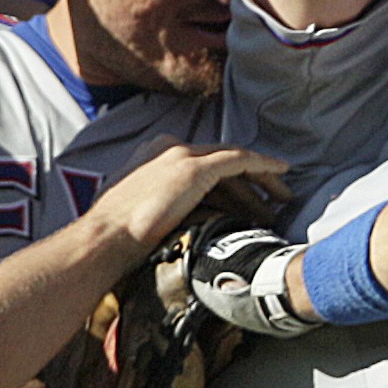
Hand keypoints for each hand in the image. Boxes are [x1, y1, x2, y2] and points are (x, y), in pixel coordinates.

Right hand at [86, 143, 288, 252]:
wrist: (104, 238)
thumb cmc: (113, 237)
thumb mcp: (133, 216)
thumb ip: (154, 211)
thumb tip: (167, 229)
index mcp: (152, 158)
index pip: (201, 165)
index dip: (228, 183)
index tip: (246, 199)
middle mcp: (168, 149)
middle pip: (221, 161)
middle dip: (250, 181)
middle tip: (273, 200)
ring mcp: (180, 156)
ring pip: (234, 160)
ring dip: (261, 180)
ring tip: (283, 200)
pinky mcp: (192, 168)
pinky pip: (239, 160)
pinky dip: (262, 164)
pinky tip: (282, 172)